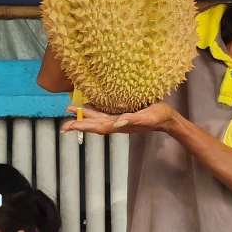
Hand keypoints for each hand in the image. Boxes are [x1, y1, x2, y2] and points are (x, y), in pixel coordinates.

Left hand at [60, 102, 176, 134]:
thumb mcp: (149, 116)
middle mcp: (117, 123)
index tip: (69, 125)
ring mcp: (119, 119)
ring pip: (98, 117)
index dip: (83, 126)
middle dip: (79, 121)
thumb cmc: (159, 116)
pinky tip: (89, 105)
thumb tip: (118, 122)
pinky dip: (94, 110)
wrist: (168, 118)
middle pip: (94, 123)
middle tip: (64, 119)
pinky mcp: (123, 113)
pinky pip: (105, 113)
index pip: (98, 126)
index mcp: (121, 124)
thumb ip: (134, 120)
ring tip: (71, 110)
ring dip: (84, 115)